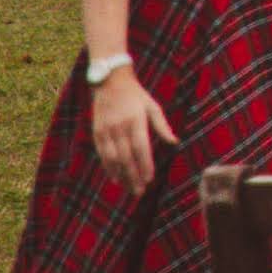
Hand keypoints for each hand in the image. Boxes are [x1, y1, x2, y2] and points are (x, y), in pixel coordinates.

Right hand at [87, 63, 175, 191]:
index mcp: (136, 120)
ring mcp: (106, 130)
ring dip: (121, 175)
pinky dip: (108, 168)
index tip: (150, 179)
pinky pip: (102, 154)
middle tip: (140, 191)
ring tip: (129, 188)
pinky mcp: (97, 132)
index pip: (141, 148)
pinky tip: (115, 178)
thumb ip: (162, 126)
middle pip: (126, 157)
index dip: (145, 165)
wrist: (110, 81)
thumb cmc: (136, 95)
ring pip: (113, 158)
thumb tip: (174, 142)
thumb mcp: (153, 106)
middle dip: (133, 176)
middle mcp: (120, 126)